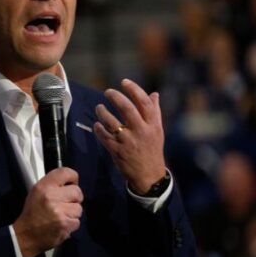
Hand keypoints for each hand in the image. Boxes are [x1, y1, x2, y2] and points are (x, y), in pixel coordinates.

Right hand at [13, 167, 82, 256]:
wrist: (25, 236)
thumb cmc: (32, 213)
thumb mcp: (36, 193)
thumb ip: (53, 185)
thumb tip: (70, 182)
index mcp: (43, 187)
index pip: (65, 172)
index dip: (73, 177)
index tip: (73, 183)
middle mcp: (51, 197)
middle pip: (77, 192)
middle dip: (75, 199)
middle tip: (66, 204)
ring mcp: (59, 211)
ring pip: (79, 208)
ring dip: (72, 213)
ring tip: (61, 216)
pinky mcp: (65, 224)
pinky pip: (77, 221)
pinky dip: (71, 224)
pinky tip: (61, 224)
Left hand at [93, 79, 166, 193]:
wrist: (149, 174)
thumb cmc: (152, 149)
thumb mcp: (158, 130)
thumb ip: (155, 111)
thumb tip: (154, 94)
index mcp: (153, 125)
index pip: (144, 102)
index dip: (134, 89)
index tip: (124, 82)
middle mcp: (141, 132)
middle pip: (127, 109)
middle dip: (116, 97)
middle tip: (108, 92)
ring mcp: (128, 142)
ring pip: (112, 122)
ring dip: (103, 112)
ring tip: (99, 108)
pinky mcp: (117, 152)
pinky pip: (104, 136)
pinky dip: (99, 129)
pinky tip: (97, 125)